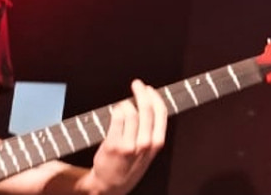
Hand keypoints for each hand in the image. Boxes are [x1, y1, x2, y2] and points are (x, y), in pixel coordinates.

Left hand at [76, 80, 165, 194]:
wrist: (109, 186)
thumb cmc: (129, 167)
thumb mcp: (148, 153)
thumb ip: (152, 132)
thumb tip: (149, 104)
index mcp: (156, 143)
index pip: (161, 113)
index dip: (155, 97)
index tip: (149, 89)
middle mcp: (145, 143)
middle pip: (147, 110)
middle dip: (142, 93)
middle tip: (137, 84)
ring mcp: (129, 144)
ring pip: (131, 113)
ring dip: (127, 103)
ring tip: (123, 104)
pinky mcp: (113, 144)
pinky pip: (117, 119)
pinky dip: (117, 110)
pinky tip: (116, 110)